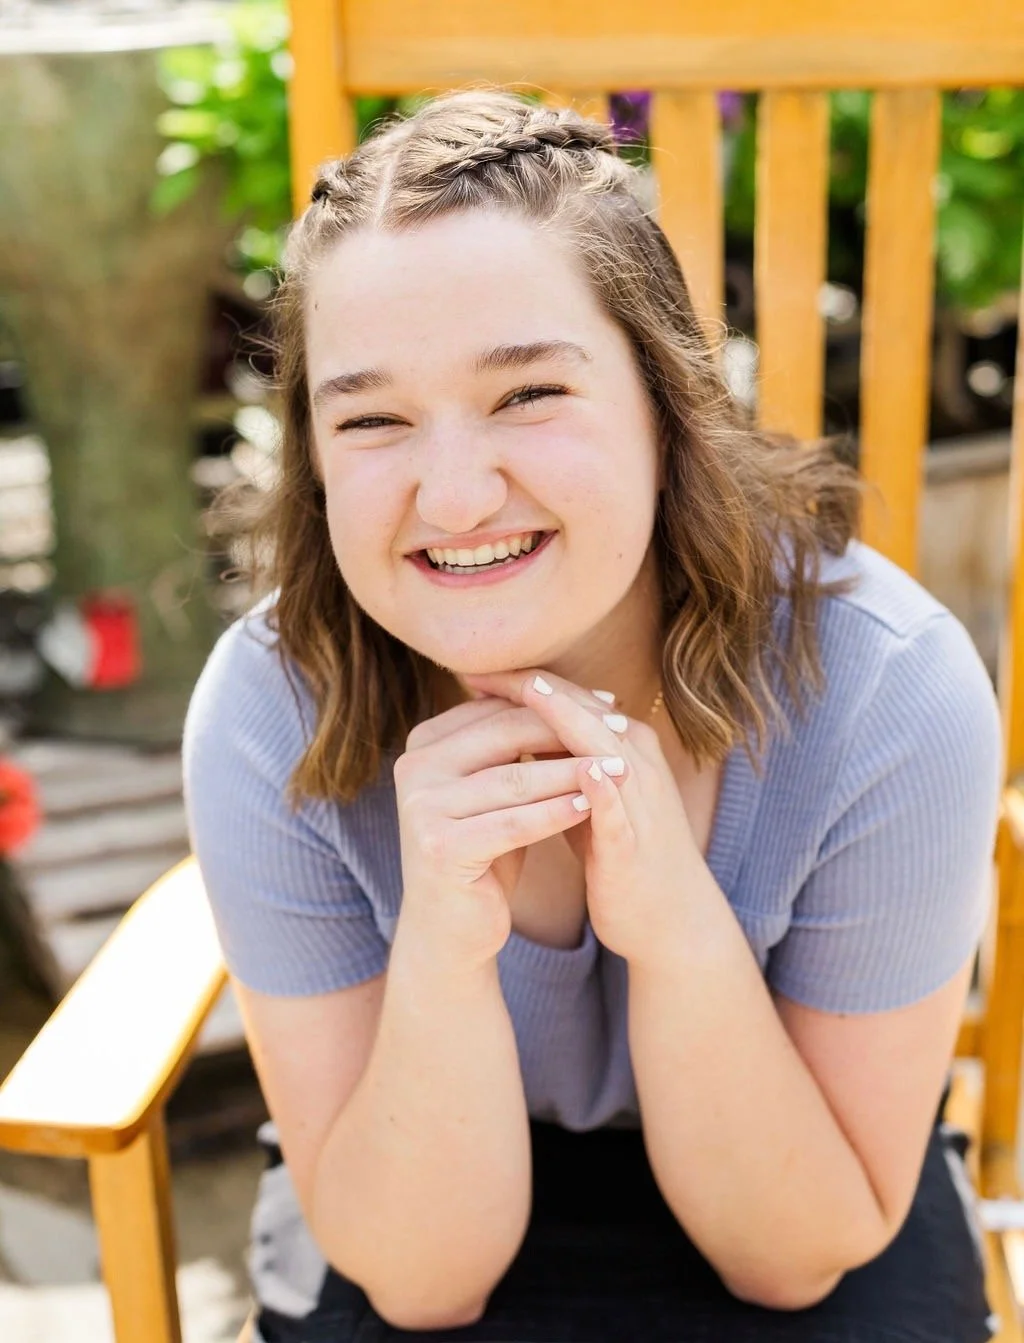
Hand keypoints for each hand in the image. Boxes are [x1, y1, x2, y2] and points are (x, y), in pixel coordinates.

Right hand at [393, 695, 595, 973]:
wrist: (449, 928)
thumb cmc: (482, 851)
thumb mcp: (494, 790)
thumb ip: (510, 745)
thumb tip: (565, 690)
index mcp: (424, 743)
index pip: (498, 709)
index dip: (556, 703)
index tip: (607, 702)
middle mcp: (414, 767)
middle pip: (505, 735)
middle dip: (569, 729)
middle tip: (622, 727)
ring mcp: (422, 807)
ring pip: (514, 779)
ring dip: (572, 771)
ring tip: (620, 768)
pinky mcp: (440, 846)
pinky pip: (513, 823)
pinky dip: (556, 812)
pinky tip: (592, 805)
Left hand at [461, 670, 700, 966]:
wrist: (667, 915)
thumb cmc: (617, 848)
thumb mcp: (583, 792)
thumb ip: (556, 758)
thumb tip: (506, 723)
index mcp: (625, 747)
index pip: (573, 698)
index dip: (527, 682)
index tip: (478, 669)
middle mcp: (638, 763)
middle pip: (587, 709)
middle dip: (538, 687)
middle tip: (486, 667)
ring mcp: (641, 802)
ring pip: (606, 747)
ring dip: (571, 718)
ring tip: (534, 691)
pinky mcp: (633, 845)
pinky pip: (619, 811)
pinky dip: (602, 789)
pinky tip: (582, 770)